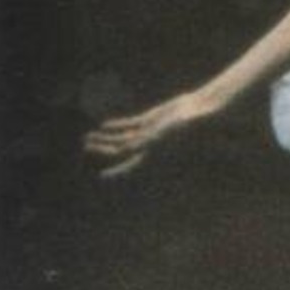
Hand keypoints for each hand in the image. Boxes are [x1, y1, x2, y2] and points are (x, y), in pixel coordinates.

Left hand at [83, 89, 213, 177]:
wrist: (202, 112)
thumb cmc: (192, 125)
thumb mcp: (170, 132)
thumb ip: (155, 137)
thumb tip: (143, 141)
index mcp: (155, 153)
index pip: (130, 165)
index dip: (116, 172)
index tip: (102, 177)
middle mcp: (149, 146)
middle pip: (121, 150)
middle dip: (103, 149)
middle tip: (86, 145)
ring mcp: (149, 133)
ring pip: (122, 137)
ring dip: (106, 138)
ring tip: (88, 136)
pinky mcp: (152, 120)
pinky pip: (131, 124)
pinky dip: (117, 125)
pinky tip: (105, 125)